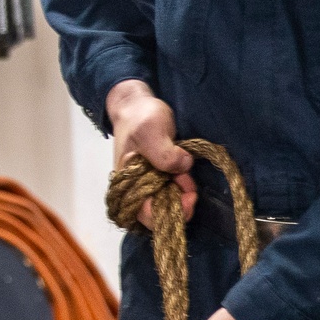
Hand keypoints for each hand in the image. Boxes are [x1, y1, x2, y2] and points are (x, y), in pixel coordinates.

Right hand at [106, 79, 195, 227]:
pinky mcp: (160, 177)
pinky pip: (173, 190)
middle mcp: (137, 189)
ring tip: (187, 176)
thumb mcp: (150, 131)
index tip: (188, 198)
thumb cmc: (139, 118)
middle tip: (191, 190)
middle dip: (179, 204)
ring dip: (182, 194)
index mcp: (127, 184)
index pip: (145, 214)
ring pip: (168, 202)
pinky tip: (186, 173)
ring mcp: (149, 183)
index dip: (167, 213)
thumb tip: (184, 166)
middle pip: (158, 213)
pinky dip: (183, 186)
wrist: (138, 105)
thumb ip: (164, 153)